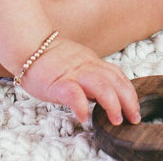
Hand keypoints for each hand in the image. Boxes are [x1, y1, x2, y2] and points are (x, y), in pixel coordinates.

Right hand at [18, 36, 139, 125]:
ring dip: (112, 104)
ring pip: (101, 86)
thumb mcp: (76, 62)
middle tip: (133, 118)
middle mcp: (87, 66)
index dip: (129, 91)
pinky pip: (73, 93)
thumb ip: (89, 73)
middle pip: (115, 81)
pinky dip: (81, 105)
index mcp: (91, 62)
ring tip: (116, 119)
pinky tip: (84, 116)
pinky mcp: (58, 82)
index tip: (135, 107)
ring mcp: (73, 74)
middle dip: (128, 101)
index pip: (117, 75)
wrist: (27, 44)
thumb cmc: (48, 58)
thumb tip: (102, 92)